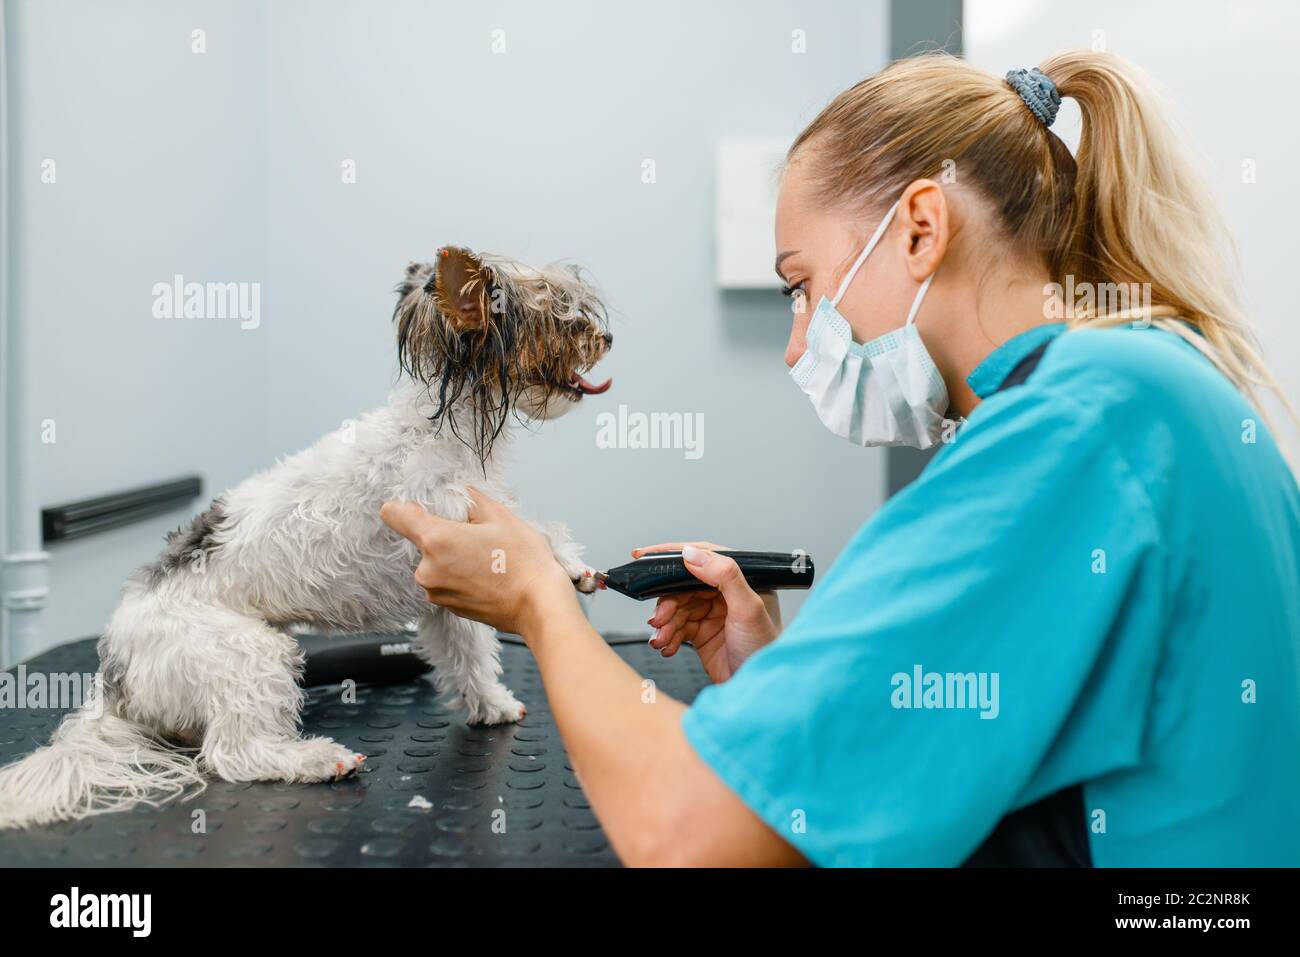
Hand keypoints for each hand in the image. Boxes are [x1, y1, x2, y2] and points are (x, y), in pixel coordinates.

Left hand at [379, 488, 575, 635]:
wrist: (539, 606)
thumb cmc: (524, 563)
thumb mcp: (501, 517)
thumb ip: (473, 500)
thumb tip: (463, 495)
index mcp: (436, 540)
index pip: (394, 514)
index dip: (406, 506)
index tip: (422, 507)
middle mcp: (427, 570)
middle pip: (422, 541)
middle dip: (445, 535)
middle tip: (478, 537)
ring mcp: (436, 592)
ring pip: (436, 563)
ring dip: (453, 558)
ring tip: (487, 558)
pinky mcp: (448, 607)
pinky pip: (446, 582)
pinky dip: (460, 576)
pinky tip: (487, 575)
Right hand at [631, 541, 780, 683]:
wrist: (757, 691)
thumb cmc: (765, 651)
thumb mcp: (748, 608)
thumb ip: (725, 576)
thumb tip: (693, 554)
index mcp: (741, 581)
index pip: (704, 559)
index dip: (674, 556)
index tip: (646, 557)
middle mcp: (725, 595)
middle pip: (683, 587)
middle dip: (666, 603)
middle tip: (659, 618)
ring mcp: (712, 615)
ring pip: (676, 609)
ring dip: (665, 623)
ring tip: (662, 638)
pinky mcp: (701, 635)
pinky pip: (676, 628)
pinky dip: (667, 637)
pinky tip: (667, 646)